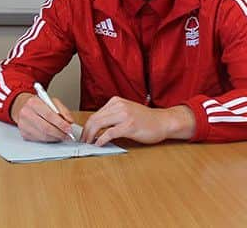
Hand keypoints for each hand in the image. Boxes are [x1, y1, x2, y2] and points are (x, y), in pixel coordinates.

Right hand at [11, 92, 74, 141]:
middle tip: (68, 135)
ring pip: (43, 136)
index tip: (69, 128)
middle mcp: (26, 113)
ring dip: (55, 138)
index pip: (49, 115)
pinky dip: (49, 139)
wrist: (22, 106)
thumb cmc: (38, 104)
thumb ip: (63, 110)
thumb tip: (70, 121)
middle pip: (46, 128)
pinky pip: (39, 140)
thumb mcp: (51, 101)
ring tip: (63, 136)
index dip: (61, 124)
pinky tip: (54, 136)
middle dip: (60, 133)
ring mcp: (23, 125)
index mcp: (33, 102)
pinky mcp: (24, 134)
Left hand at [81, 97, 195, 145]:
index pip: (95, 114)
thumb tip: (95, 128)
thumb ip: (112, 116)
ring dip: (91, 136)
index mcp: (116, 101)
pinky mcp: (129, 126)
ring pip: (99, 124)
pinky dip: (101, 140)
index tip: (83, 135)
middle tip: (83, 141)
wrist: (164, 122)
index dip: (86, 126)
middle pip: (94, 119)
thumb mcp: (126, 111)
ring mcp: (124, 115)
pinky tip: (99, 144)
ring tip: (89, 143)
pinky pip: (110, 133)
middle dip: (86, 132)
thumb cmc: (146, 120)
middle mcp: (119, 106)